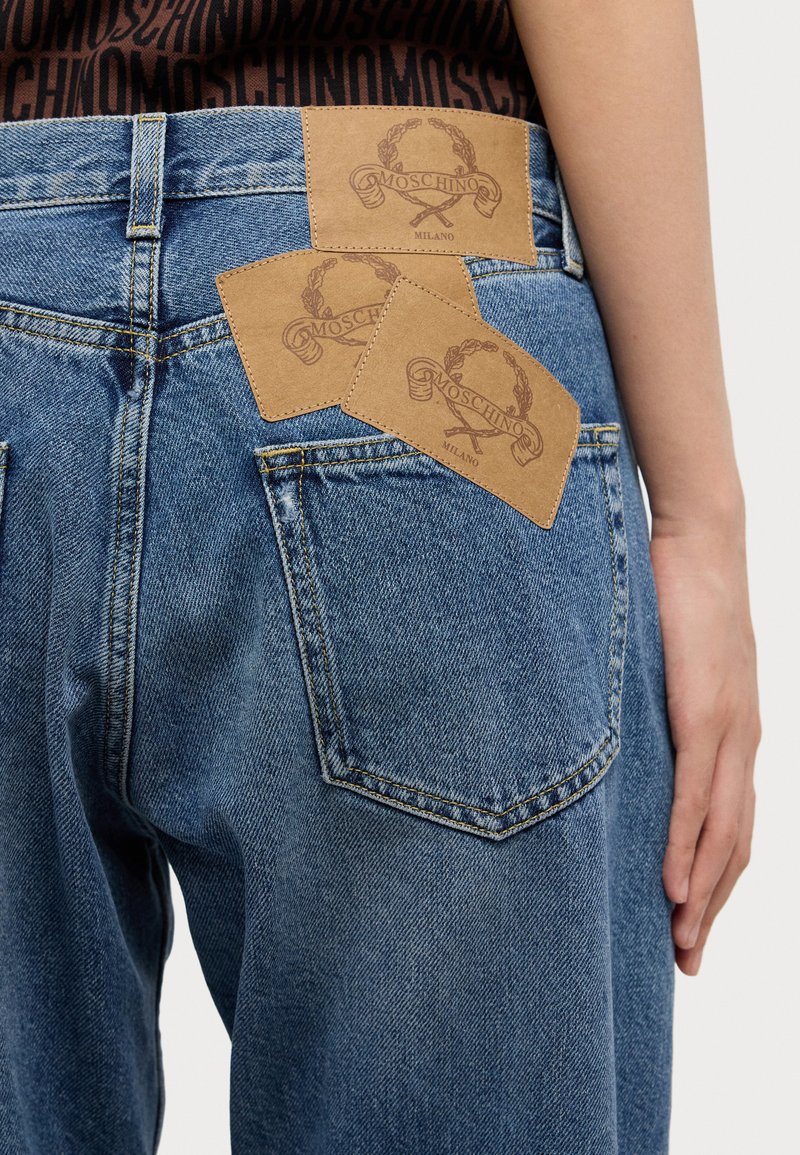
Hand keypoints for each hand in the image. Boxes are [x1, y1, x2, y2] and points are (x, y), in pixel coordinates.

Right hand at [651, 512, 759, 975]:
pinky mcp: (708, 713)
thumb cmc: (675, 598)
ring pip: (722, 834)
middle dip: (713, 908)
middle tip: (688, 960)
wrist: (701, 540)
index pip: (730, 826)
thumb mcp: (662, 666)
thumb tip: (612, 740)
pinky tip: (673, 886)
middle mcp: (742, 743)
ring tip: (683, 943)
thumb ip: (651, 708)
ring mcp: (730, 731)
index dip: (714, 882)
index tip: (690, 926)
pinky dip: (687, 847)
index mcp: (733, 735)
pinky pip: (699, 796)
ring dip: (703, 895)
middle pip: (734, 846)